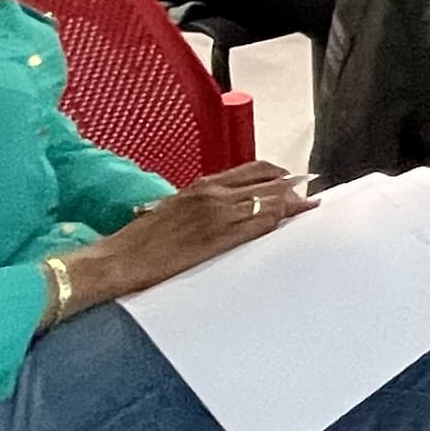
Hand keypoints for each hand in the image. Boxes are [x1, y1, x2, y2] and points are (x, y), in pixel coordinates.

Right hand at [58, 163, 307, 311]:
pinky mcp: (219, 238)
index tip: (292, 180)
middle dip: (293, 188)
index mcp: (201, 185)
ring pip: (269, 201)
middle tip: (309, 196)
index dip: (277, 174)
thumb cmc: (141, 241)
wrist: (119, 260)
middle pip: (267, 183)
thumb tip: (219, 209)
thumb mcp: (172, 209)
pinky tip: (291, 225)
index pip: (252, 170)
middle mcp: (213, 194)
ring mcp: (218, 215)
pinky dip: (279, 222)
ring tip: (309, 210)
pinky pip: (259, 225)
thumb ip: (200, 204)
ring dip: (293, 205)